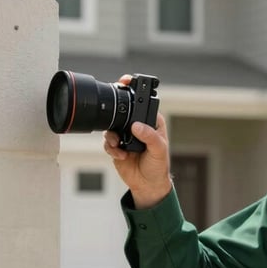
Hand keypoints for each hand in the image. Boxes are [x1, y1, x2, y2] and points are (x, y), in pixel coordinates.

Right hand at [103, 74, 171, 209]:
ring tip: (118, 144)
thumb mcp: (159, 150)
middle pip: (122, 111)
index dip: (134, 92)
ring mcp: (126, 135)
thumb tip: (137, 126)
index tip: (126, 82)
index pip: (142, 103)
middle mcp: (138, 126)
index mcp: (152, 123)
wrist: (148, 185)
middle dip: (116, 113)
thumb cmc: (158, 166)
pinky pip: (107, 142)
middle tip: (113, 115)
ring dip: (112, 136)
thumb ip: (150, 137)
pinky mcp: (116, 146)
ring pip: (111, 126)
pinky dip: (111, 148)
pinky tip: (120, 155)